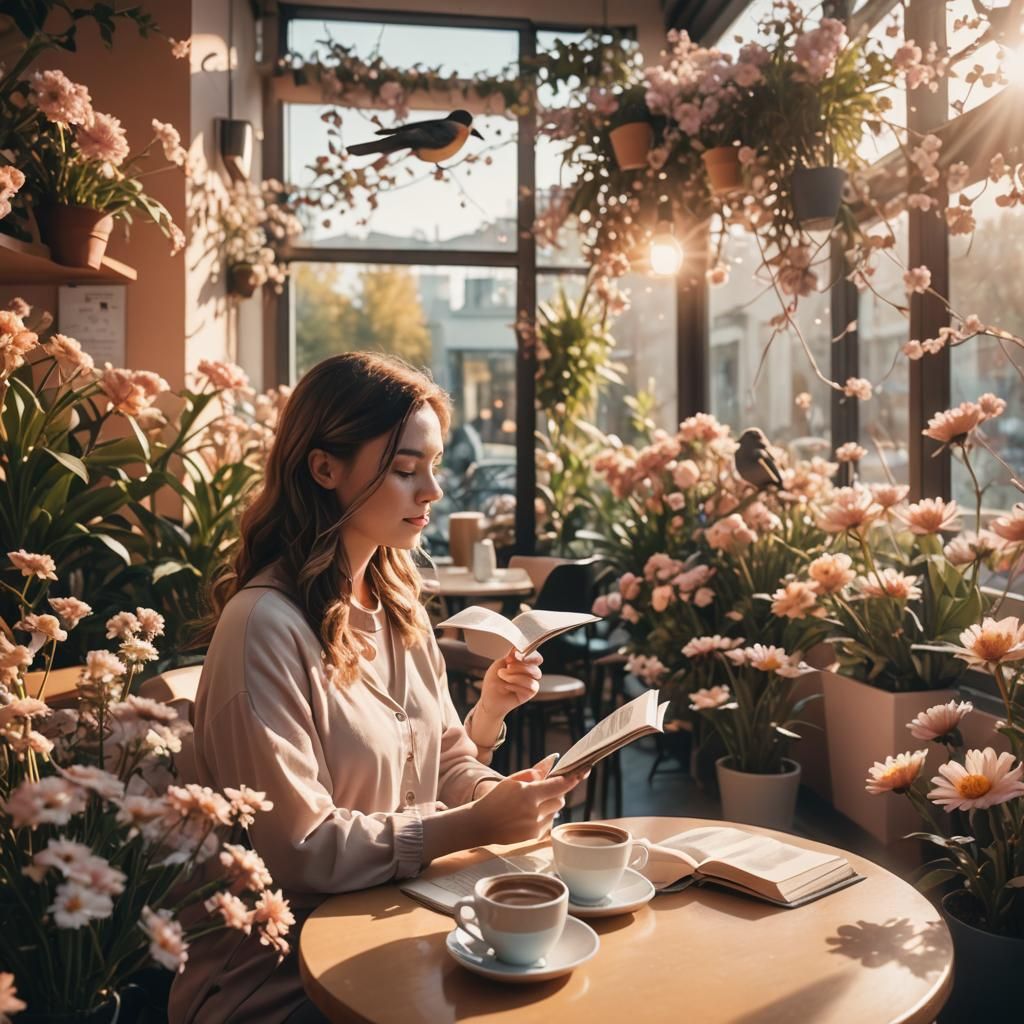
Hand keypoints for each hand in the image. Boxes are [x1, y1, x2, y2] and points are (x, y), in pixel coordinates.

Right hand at [470, 755, 589, 845]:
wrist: (481, 824)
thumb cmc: (496, 798)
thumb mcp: (513, 780)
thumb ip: (535, 772)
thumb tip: (552, 760)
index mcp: (528, 794)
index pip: (559, 785)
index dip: (574, 778)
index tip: (584, 770)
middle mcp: (534, 811)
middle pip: (561, 800)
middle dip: (556, 793)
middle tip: (542, 791)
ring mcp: (535, 826)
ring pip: (556, 811)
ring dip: (549, 805)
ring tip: (529, 805)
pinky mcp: (534, 837)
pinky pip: (549, 822)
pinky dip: (544, 817)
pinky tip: (527, 816)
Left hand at [477, 648, 542, 720]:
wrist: (489, 698)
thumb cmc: (493, 681)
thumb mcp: (499, 664)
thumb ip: (510, 656)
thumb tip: (518, 648)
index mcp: (523, 662)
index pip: (534, 655)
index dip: (528, 654)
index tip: (515, 655)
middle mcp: (528, 671)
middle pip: (536, 663)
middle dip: (520, 665)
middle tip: (507, 667)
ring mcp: (531, 682)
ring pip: (534, 674)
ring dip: (516, 675)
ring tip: (503, 677)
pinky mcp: (530, 693)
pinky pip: (531, 686)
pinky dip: (517, 685)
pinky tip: (508, 686)